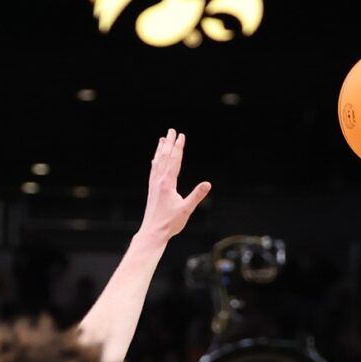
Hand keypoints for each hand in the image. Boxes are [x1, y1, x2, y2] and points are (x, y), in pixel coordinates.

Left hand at [136, 129, 211, 245]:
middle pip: (164, 157)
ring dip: (160, 149)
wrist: (153, 231)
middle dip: (169, 143)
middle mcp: (159, 180)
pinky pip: (153, 170)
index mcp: (168, 183)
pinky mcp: (152, 189)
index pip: (174, 160)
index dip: (178, 147)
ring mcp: (154, 184)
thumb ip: (197, 196)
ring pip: (157, 162)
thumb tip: (208, 184)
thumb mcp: (186, 210)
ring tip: (162, 139)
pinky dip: (155, 161)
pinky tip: (155, 160)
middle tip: (172, 130)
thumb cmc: (170, 223)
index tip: (181, 135)